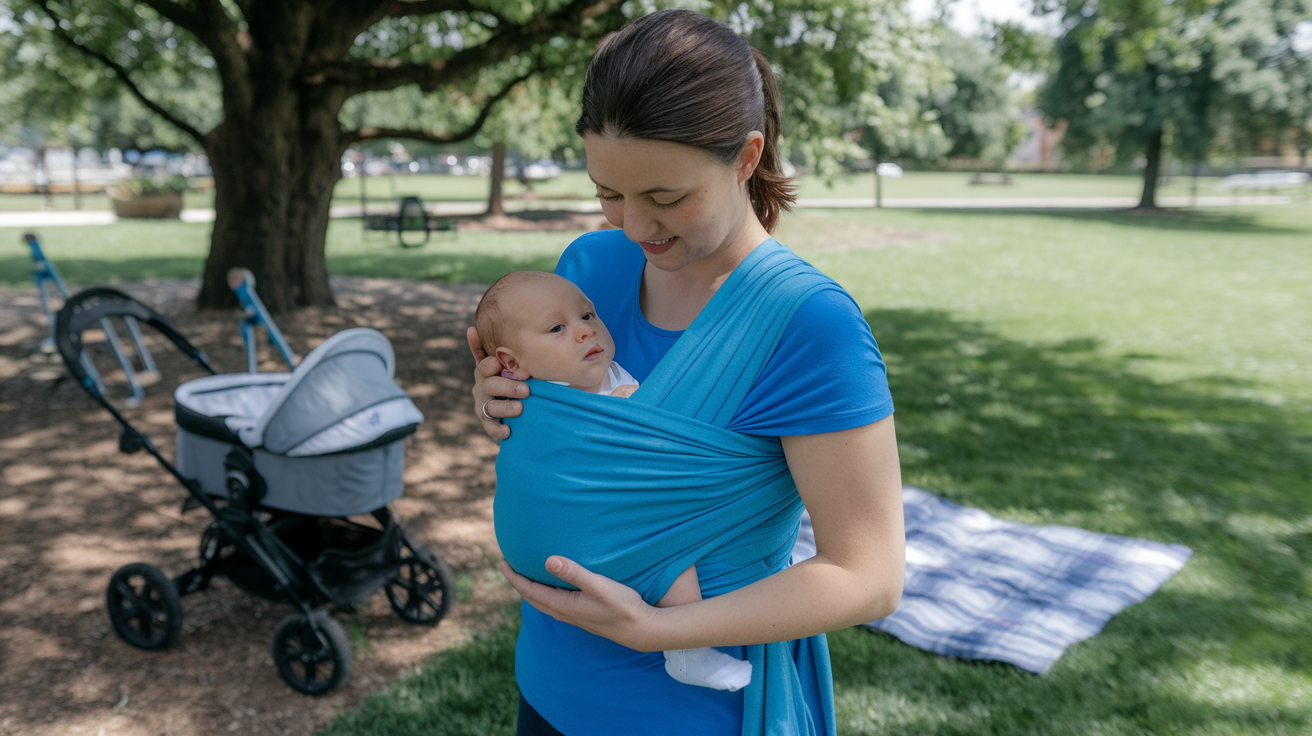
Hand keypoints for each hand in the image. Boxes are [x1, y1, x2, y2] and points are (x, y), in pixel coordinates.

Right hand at [468, 325, 529, 440]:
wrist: (520, 403)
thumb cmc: (519, 376)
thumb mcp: (518, 362)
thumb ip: (517, 350)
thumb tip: (507, 329)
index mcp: (488, 369)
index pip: (484, 363)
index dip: (493, 364)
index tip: (506, 365)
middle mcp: (482, 386)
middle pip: (489, 384)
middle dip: (507, 386)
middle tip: (526, 389)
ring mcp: (484, 404)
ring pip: (489, 406)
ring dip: (505, 407)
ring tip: (520, 409)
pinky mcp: (488, 422)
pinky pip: (490, 426)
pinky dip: (498, 429)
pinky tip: (509, 430)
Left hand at [500, 556, 662, 651]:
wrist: (641, 630)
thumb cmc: (622, 606)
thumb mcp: (599, 586)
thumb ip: (574, 572)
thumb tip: (548, 560)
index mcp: (563, 606)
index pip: (530, 591)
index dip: (514, 577)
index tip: (503, 562)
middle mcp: (564, 613)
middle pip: (532, 598)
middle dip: (519, 583)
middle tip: (509, 566)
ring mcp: (574, 617)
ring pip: (544, 603)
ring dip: (532, 589)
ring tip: (527, 575)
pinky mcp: (583, 616)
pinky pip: (555, 604)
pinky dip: (546, 594)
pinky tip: (554, 587)